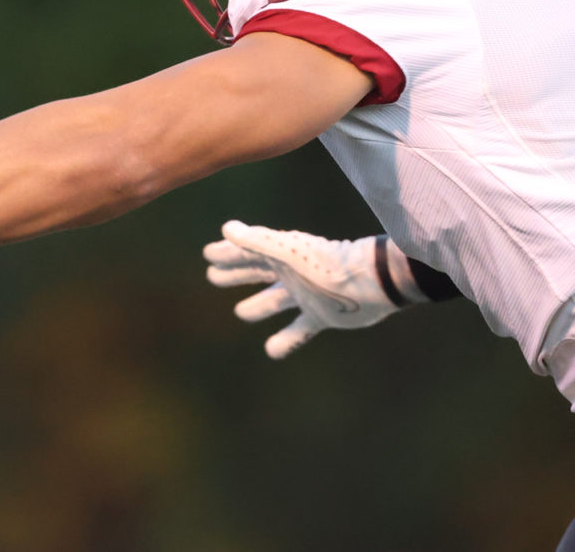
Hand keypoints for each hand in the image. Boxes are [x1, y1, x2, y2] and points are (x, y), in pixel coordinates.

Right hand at [203, 220, 399, 358]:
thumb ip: (258, 242)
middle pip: (257, 272)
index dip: (227, 253)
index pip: (247, 252)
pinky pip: (299, 330)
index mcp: (282, 255)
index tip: (208, 254)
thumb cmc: (330, 265)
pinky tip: (272, 351)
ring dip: (258, 306)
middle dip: (235, 273)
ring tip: (241, 312)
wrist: (374, 283)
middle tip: (213, 276)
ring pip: (275, 301)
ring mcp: (306, 295)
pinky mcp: (322, 316)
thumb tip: (226, 229)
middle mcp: (291, 274)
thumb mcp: (290, 252)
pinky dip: (286, 340)